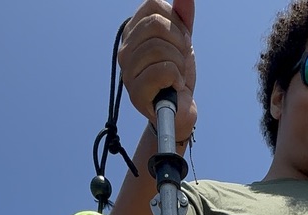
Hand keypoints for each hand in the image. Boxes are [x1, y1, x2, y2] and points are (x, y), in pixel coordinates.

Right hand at [118, 0, 196, 142]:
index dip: (175, 21)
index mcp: (133, 33)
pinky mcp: (135, 93)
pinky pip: (163, 70)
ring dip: (179, 63)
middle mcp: (125, 50)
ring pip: (159, 47)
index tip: (181, 41)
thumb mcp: (182, 42)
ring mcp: (128, 72)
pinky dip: (177, 77)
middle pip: (156, 24)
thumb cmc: (177, 76)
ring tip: (177, 76)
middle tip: (181, 60)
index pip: (154, 5)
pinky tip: (175, 86)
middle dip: (179, 42)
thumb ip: (182, 18)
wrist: (179, 111)